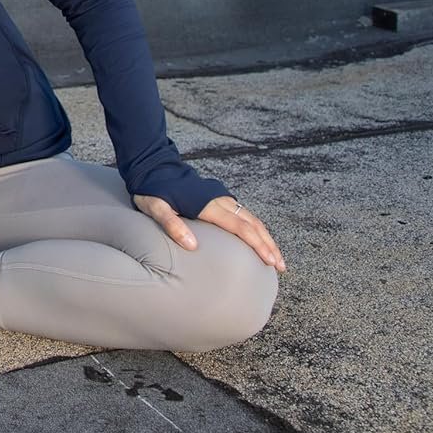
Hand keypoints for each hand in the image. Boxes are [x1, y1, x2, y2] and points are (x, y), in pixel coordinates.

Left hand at [133, 193, 286, 272]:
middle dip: (268, 245)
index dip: (257, 245)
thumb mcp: (155, 208)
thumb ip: (171, 225)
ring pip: (250, 218)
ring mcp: (220, 198)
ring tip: (275, 257)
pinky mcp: (217, 198)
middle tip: (281, 266)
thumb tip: (192, 246)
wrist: (152, 165)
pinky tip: (257, 239)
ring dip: (265, 237)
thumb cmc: (152, 189)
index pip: (240, 227)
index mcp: (207, 205)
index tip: (270, 261)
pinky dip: (255, 228)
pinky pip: (242, 214)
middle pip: (252, 224)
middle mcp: (219, 200)